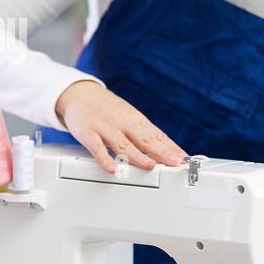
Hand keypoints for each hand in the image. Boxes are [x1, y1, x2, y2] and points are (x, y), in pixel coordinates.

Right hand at [54, 80, 187, 172]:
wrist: (80, 94)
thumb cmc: (108, 110)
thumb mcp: (129, 117)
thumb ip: (146, 134)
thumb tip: (168, 150)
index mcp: (136, 120)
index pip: (157, 135)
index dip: (171, 147)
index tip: (183, 158)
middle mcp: (123, 123)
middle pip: (144, 139)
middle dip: (161, 151)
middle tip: (175, 162)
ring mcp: (105, 128)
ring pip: (122, 144)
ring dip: (136, 155)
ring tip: (149, 165)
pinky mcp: (88, 133)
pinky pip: (96, 147)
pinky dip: (104, 158)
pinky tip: (112, 168)